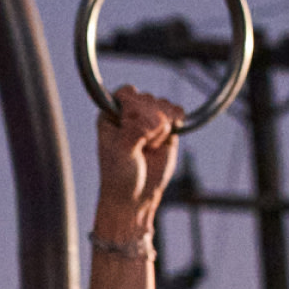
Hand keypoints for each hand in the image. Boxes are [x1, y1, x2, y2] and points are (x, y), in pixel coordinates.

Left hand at [96, 83, 182, 232]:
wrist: (135, 195)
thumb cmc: (120, 174)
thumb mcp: (122, 151)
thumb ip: (134, 130)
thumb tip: (155, 118)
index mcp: (111, 113)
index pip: (127, 93)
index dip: (136, 109)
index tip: (133, 130)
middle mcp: (129, 111)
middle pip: (149, 98)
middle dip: (149, 124)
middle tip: (140, 146)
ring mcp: (149, 117)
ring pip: (164, 105)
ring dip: (161, 128)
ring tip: (149, 146)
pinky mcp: (167, 126)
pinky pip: (177, 112)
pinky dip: (175, 124)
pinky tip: (164, 140)